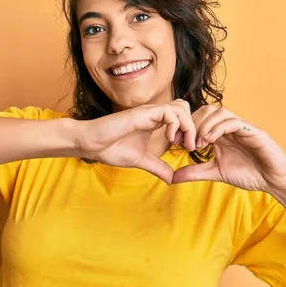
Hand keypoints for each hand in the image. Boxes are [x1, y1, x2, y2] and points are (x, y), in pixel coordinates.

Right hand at [75, 99, 196, 183]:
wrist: (92, 144)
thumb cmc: (111, 149)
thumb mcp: (141, 160)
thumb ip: (157, 167)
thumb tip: (171, 179)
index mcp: (154, 122)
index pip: (181, 116)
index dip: (189, 130)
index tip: (187, 149)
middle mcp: (154, 114)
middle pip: (185, 107)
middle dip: (193, 126)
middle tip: (189, 146)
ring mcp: (148, 112)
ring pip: (180, 107)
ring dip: (187, 125)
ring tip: (182, 144)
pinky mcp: (142, 114)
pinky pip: (168, 112)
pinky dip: (174, 124)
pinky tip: (168, 139)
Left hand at [172, 105, 285, 194]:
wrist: (274, 181)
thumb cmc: (249, 174)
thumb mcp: (216, 172)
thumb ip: (195, 172)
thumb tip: (172, 178)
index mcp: (221, 133)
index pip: (200, 118)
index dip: (186, 127)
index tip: (177, 142)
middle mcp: (231, 126)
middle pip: (207, 110)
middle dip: (193, 123)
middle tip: (187, 142)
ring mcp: (243, 127)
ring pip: (220, 112)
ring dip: (205, 125)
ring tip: (199, 143)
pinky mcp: (254, 132)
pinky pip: (234, 122)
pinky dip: (218, 128)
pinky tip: (210, 141)